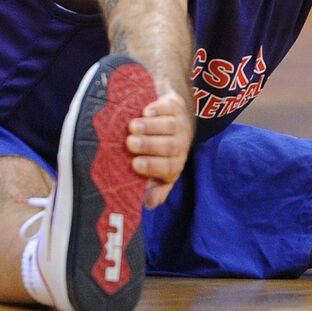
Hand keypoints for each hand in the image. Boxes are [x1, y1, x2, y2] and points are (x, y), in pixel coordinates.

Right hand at [123, 89, 192, 208]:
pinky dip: (157, 109)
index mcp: (175, 163)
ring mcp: (180, 124)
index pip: (168, 168)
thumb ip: (155, 188)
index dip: (152, 166)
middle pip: (169, 146)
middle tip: (130, 143)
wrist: (175, 118)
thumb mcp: (159, 171)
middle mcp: (181, 145)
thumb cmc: (161, 150)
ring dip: (151, 127)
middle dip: (149, 145)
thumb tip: (149, 204)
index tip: (135, 164)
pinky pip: (169, 108)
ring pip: (169, 126)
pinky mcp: (175, 107)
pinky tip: (145, 111)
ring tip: (132, 127)